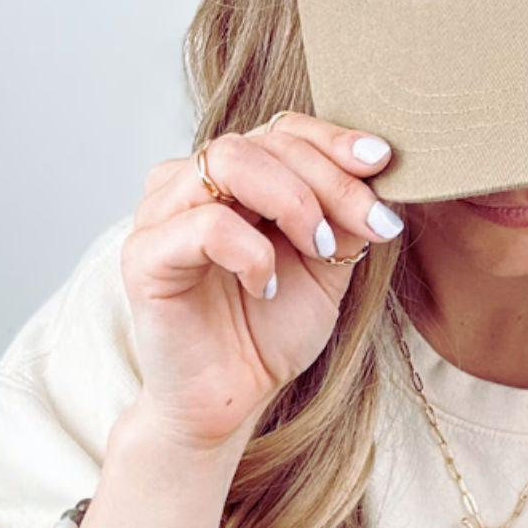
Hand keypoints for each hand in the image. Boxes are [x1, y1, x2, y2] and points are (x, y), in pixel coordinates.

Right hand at [119, 113, 403, 452]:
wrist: (231, 397)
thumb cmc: (274, 327)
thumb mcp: (329, 262)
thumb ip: (344, 214)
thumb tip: (377, 168)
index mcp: (235, 175)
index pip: (284, 129)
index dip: (336, 139)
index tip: (383, 161)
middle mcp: (192, 181)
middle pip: (264, 141)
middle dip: (331, 180)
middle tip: (372, 224)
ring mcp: (162, 213)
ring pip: (230, 160)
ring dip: (294, 201)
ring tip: (322, 249)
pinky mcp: (144, 255)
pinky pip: (204, 224)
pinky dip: (251, 251)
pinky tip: (267, 286)